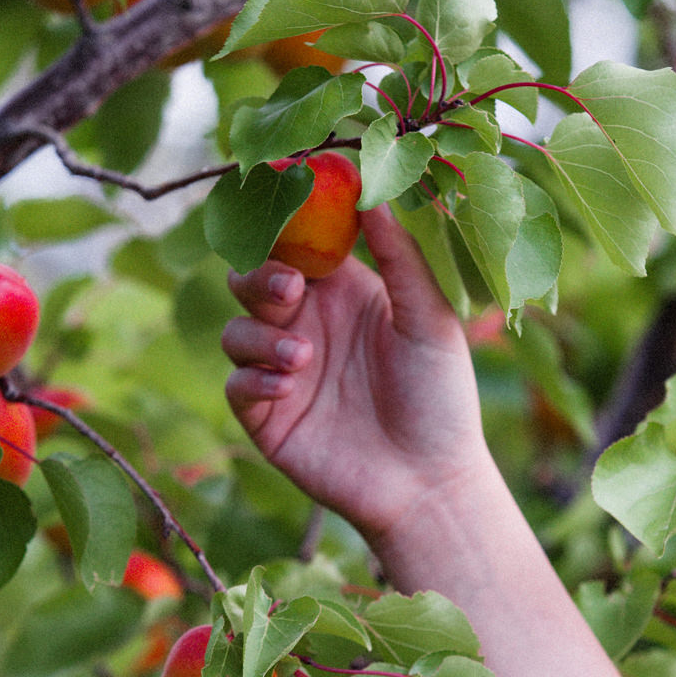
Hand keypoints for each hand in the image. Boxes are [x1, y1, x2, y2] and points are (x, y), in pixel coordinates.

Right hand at [222, 204, 485, 544]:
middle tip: (293, 289)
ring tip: (303, 357)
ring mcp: (282, 372)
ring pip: (235, 331)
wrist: (428, 483)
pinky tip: (290, 385)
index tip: (287, 213)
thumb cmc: (440, 398)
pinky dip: (254, 378)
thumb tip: (371, 193)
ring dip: (260, 335)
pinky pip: (237, 385)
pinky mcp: (267, 418)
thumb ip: (399, 258)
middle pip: (251, 281)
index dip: (285, 228)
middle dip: (260, 277)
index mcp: (344, 294)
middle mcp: (307, 326)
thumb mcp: (429, 319)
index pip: (297, 246)